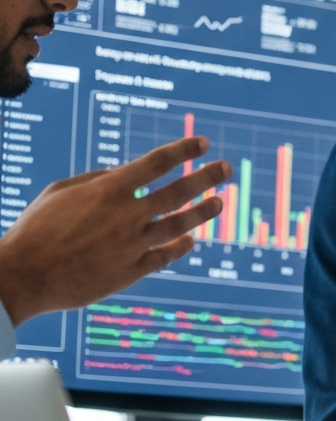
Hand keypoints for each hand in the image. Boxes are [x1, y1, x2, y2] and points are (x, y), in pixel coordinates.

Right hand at [0, 137, 229, 325]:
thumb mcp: (59, 192)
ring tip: (220, 202)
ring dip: (202, 212)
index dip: (183, 151)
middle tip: (226, 168)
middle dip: (205, 177)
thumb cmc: (35, 230)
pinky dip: (181, 246)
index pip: (156, 163)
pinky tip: (190, 240)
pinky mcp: (132, 270)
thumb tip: (125, 172)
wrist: (24, 276)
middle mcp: (127, 214)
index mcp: (108, 189)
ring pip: (179, 224)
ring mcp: (133, 244)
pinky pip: (166, 255)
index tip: (203, 144)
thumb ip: (96, 179)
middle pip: (177, 191)